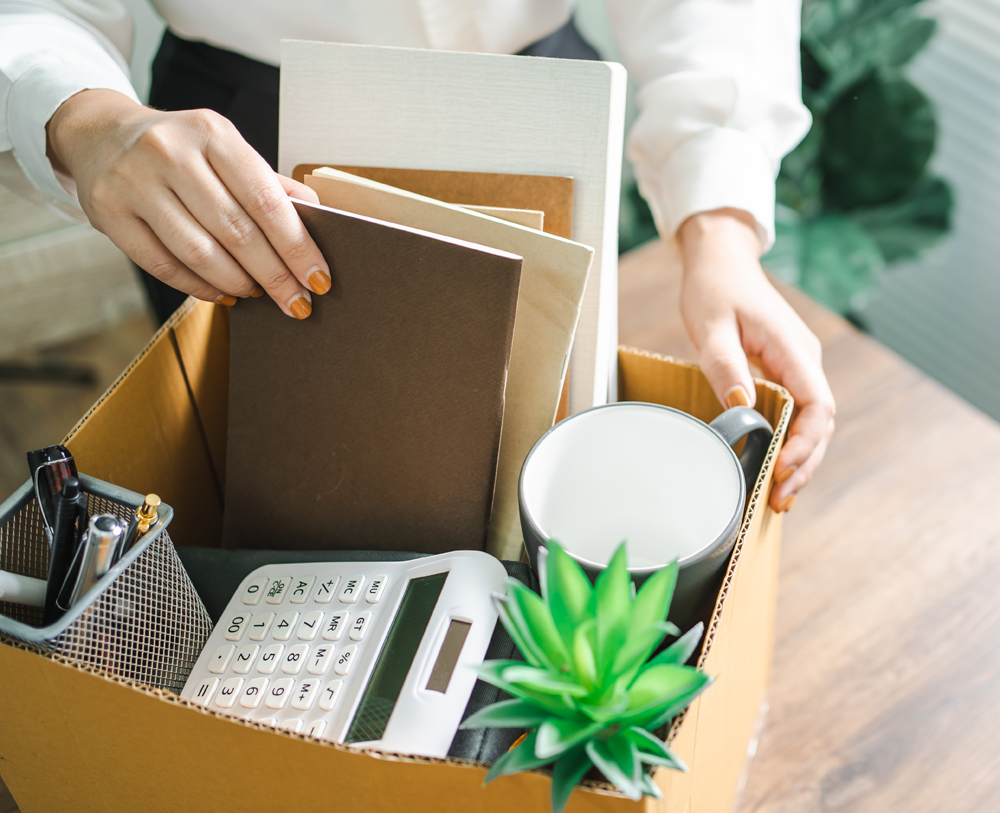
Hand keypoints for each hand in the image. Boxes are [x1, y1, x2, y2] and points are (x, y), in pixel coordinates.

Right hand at [46, 89, 328, 317]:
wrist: (101, 135)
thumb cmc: (180, 149)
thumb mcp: (225, 149)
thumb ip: (269, 182)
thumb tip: (316, 215)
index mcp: (212, 133)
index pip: (267, 201)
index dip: (298, 247)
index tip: (319, 279)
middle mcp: (171, 153)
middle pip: (237, 232)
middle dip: (275, 277)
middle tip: (298, 303)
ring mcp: (135, 182)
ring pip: (200, 253)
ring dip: (238, 284)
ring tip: (258, 294)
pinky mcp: (109, 213)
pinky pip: (163, 266)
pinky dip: (199, 287)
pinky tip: (222, 294)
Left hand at [676, 209, 835, 512]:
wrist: (721, 261)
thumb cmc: (714, 289)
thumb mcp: (711, 327)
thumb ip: (726, 367)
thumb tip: (742, 409)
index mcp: (792, 348)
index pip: (818, 405)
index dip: (805, 443)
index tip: (781, 468)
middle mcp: (804, 358)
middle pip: (821, 422)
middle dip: (805, 462)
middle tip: (779, 499)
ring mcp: (797, 364)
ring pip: (812, 420)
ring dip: (800, 458)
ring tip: (779, 495)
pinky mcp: (785, 369)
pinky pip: (796, 411)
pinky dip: (790, 441)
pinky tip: (776, 466)